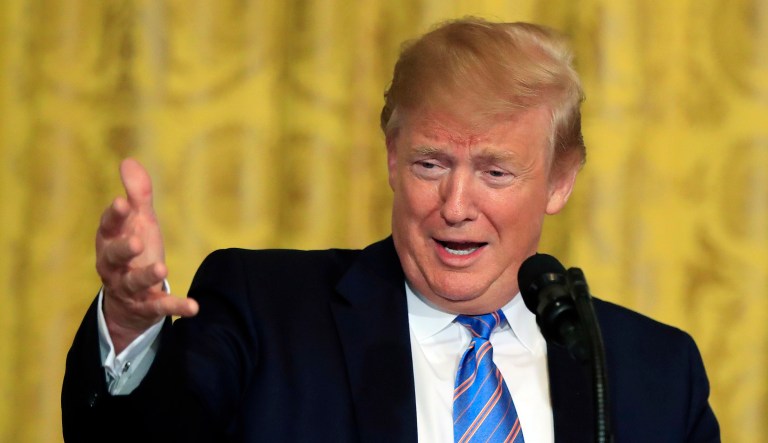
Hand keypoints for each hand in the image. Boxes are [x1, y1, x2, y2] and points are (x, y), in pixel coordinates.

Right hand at [95, 159, 197, 352]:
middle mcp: (114, 266)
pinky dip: (177, 307)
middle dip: (123, 249)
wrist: (127, 299)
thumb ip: (136, 196)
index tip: (121, 202)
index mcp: (110, 241)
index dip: (114, 216)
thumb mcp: (138, 222)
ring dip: (147, 276)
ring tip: (163, 270)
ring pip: (134, 283)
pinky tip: (194, 307)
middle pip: (113, 257)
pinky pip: (161, 307)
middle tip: (136, 241)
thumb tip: (128, 161)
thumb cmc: (133, 251)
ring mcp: (130, 288)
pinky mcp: (148, 306)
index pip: (108, 227)